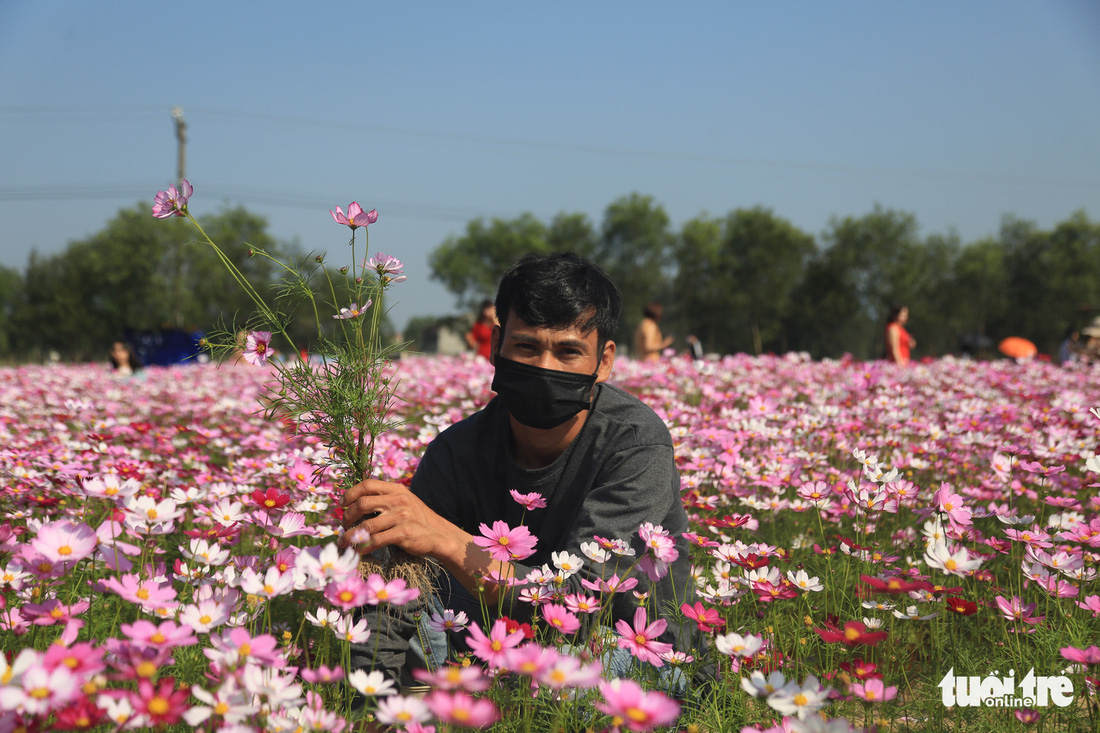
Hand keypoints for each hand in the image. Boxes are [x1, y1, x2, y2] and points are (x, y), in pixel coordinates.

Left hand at [339, 478, 464, 558]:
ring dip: (351, 535)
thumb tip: (356, 504)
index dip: (351, 493)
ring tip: (344, 542)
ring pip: (367, 525)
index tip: (342, 504)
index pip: (367, 485)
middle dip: (348, 516)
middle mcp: (398, 500)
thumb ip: (385, 499)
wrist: (439, 534)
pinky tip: (359, 551)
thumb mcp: (404, 501)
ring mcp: (401, 516)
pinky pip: (377, 540)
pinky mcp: (403, 534)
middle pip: (362, 504)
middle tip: (344, 525)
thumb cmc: (417, 519)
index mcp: (396, 489)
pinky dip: (364, 547)